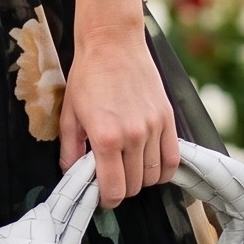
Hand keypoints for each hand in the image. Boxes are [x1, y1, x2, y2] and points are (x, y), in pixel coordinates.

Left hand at [60, 22, 179, 207]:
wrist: (112, 43)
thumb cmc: (88, 76)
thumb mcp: (70, 114)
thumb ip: (70, 149)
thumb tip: (71, 173)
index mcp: (105, 138)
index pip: (113, 189)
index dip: (107, 200)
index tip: (102, 196)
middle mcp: (133, 136)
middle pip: (134, 186)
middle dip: (122, 189)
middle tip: (112, 179)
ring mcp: (153, 128)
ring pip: (154, 175)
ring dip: (141, 179)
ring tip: (129, 169)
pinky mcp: (167, 118)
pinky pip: (173, 158)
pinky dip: (164, 170)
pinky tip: (151, 165)